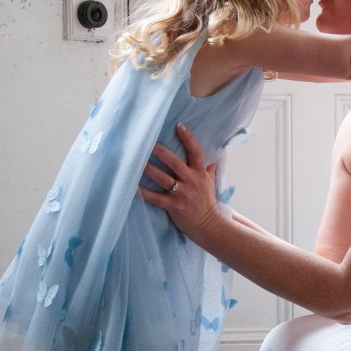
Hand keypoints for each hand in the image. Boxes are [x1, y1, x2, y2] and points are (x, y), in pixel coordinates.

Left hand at [139, 123, 220, 241]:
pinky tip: (133, 186)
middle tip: (148, 142)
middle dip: (161, 152)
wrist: (208, 224)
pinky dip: (144, 192)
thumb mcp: (210, 180)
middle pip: (175, 162)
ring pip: (162, 178)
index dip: (188, 138)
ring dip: (148, 169)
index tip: (178, 125)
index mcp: (200, 173)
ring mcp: (182, 194)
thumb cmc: (206, 200)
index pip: (196, 152)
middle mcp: (191, 181)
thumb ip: (209, 165)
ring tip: (136, 160)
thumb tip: (217, 150)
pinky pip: (155, 198)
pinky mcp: (173, 206)